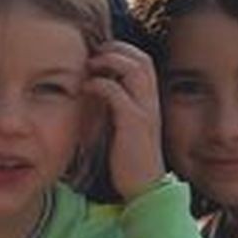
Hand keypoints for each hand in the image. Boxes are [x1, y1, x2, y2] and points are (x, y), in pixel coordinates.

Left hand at [86, 42, 164, 200]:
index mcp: (150, 101)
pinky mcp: (133, 124)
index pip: (143, 61)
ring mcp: (145, 112)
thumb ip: (118, 105)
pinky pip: (118, 93)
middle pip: (141, 59)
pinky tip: (86, 88)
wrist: (144, 188)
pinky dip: (100, 84)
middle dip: (116, 50)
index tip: (100, 53)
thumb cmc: (130, 158)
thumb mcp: (125, 126)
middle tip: (92, 54)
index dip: (123, 50)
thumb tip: (98, 86)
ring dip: (109, 61)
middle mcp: (151, 102)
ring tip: (89, 65)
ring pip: (134, 70)